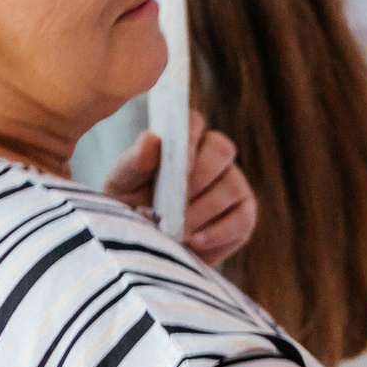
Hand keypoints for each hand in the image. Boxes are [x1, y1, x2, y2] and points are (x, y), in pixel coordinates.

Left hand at [101, 110, 258, 266]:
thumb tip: (150, 138)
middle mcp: (214, 156)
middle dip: (199, 179)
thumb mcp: (122, 185)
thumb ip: (134, 162)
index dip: (190, 141)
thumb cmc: (131, 205)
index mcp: (183, 141)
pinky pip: (243, 218)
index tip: (179, 166)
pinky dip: (218, 232)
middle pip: (222, 150)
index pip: (193, 123)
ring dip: (203, 210)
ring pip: (233, 186)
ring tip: (178, 229)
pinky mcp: (244, 213)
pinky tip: (195, 241)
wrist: (145, 243)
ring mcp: (234, 184)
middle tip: (173, 205)